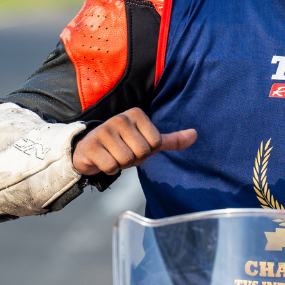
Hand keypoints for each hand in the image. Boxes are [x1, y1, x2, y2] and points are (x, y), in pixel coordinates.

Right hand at [72, 108, 196, 175]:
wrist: (89, 150)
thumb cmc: (121, 144)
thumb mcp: (149, 141)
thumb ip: (172, 140)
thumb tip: (195, 135)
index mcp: (136, 114)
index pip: (156, 143)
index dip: (147, 152)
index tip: (135, 146)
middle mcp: (120, 118)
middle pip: (142, 152)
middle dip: (135, 159)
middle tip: (123, 153)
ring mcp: (104, 130)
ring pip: (127, 160)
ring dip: (122, 165)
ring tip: (113, 155)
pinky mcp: (91, 145)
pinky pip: (111, 167)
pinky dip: (109, 169)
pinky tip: (103, 160)